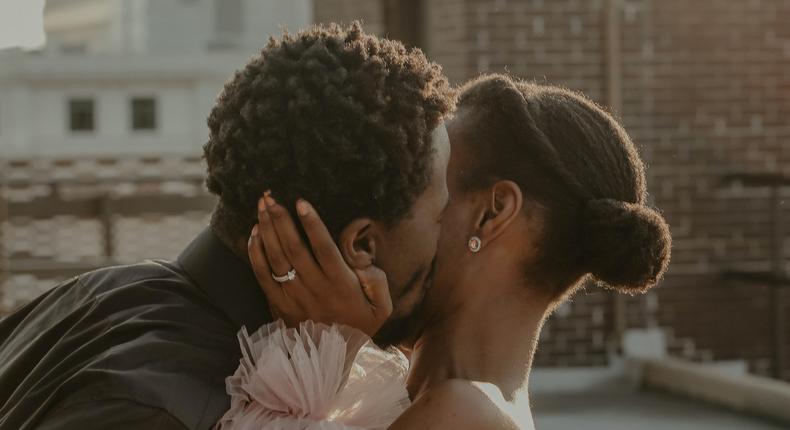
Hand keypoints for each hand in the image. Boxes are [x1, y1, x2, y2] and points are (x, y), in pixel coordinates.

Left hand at [247, 193, 391, 336]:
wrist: (331, 360)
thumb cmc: (358, 326)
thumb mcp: (381, 307)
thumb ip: (377, 280)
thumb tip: (361, 260)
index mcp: (340, 284)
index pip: (324, 248)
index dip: (312, 224)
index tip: (301, 202)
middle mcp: (315, 288)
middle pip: (294, 248)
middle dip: (281, 219)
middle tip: (271, 196)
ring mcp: (293, 296)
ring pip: (277, 258)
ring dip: (267, 230)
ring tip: (261, 206)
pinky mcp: (278, 304)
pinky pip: (262, 275)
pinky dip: (256, 253)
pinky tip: (254, 234)